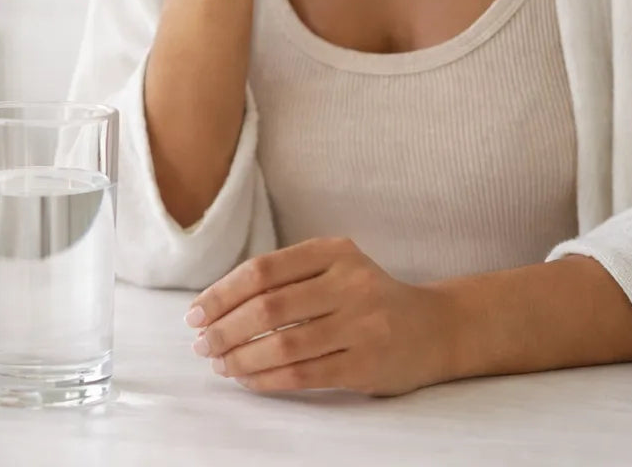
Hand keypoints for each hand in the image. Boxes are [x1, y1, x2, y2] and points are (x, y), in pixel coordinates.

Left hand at [185, 237, 454, 396]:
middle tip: (202, 344)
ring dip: (241, 357)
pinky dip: (267, 379)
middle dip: (224, 328)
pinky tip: (249, 379)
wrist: (436, 328)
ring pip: (283, 344)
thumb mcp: (336, 268)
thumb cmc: (368, 298)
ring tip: (221, 364)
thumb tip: (215, 306)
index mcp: (335, 252)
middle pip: (268, 307)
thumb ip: (287, 277)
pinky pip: (303, 374)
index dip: (221, 293)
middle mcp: (350, 283)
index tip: (195, 314)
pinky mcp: (367, 364)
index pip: (263, 270)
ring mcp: (362, 325)